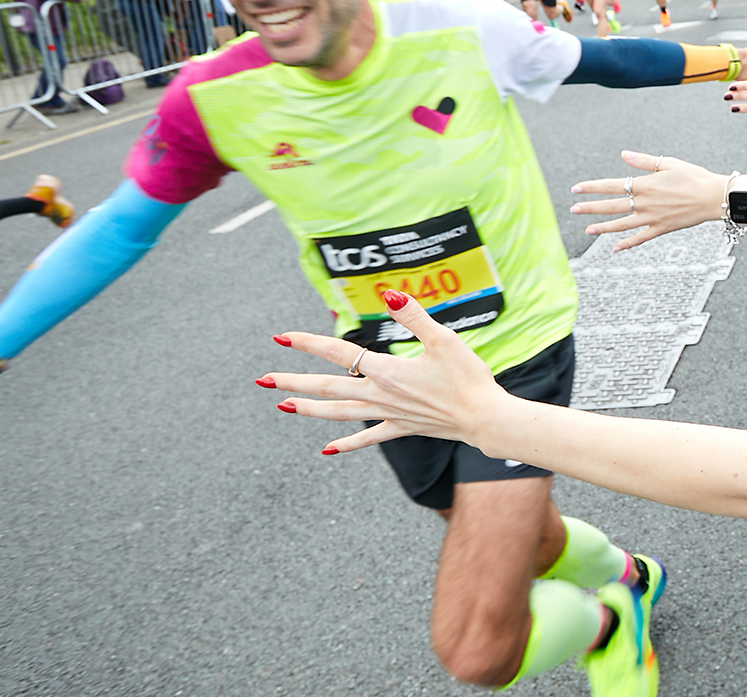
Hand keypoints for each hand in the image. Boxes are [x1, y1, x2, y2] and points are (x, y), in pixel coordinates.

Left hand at [263, 291, 511, 453]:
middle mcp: (380, 395)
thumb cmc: (468, 378)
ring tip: (283, 405)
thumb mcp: (444, 339)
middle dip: (293, 382)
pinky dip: (346, 444)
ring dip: (308, 409)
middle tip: (263, 378)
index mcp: (386, 371)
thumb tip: (389, 296)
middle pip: (327, 387)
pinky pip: (367, 438)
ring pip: (339, 412)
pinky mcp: (401, 428)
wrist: (484, 418)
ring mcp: (388, 414)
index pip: (339, 352)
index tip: (283, 338)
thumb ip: (414, 317)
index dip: (309, 344)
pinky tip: (326, 450)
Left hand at [571, 150, 726, 249]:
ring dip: (603, 227)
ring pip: (622, 225)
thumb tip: (624, 155)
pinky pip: (640, 238)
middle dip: (591, 208)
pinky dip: (627, 244)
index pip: (611, 186)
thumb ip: (644, 162)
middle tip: (574, 209)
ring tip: (587, 230)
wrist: (713, 197)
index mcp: (645, 184)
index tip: (576, 189)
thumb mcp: (668, 164)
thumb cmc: (693, 177)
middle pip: (611, 206)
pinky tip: (615, 249)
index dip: (592, 188)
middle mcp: (644, 202)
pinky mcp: (661, 229)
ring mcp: (652, 218)